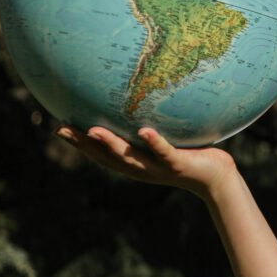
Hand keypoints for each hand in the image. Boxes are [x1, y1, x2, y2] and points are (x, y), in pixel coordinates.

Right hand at [56, 125, 237, 196]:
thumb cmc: (192, 154)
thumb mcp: (167, 138)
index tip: (60, 128)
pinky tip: (144, 130)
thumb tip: (140, 97)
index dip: (80, 143)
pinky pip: (164, 152)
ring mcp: (158, 167)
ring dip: (111, 144)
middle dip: (84, 144)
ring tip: (93, 130)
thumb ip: (150, 124)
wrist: (217, 178)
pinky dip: (154, 142)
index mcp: (135, 161)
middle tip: (63, 130)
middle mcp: (141, 167)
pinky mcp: (178, 164)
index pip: (101, 153)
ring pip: (130, 157)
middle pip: (107, 157)